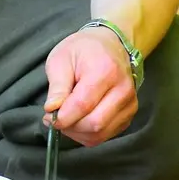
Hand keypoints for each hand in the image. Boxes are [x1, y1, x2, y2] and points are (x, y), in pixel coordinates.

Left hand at [44, 25, 137, 145]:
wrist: (110, 44)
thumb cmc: (83, 49)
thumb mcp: (61, 59)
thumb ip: (57, 86)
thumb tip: (52, 110)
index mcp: (105, 71)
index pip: (83, 105)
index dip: (63, 117)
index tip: (48, 117)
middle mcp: (122, 90)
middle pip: (95, 123)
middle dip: (70, 127)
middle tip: (55, 119)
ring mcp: (129, 104)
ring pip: (101, 133)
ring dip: (78, 133)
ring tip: (66, 119)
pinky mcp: (129, 114)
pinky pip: (106, 135)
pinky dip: (88, 134)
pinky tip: (78, 121)